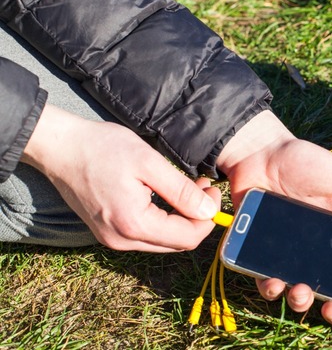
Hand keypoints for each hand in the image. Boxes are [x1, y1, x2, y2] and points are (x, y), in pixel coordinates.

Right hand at [21, 104, 220, 251]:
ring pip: (163, 241)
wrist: (60, 147)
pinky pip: (146, 235)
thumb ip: (181, 191)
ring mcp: (112, 239)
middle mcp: (121, 240)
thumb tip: (209, 211)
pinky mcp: (107, 232)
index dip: (207, 217)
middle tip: (203, 187)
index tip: (212, 191)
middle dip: (197, 218)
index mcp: (133, 225)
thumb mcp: (149, 163)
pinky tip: (168, 195)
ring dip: (182, 219)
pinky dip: (164, 219)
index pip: (187, 238)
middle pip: (177, 244)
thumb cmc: (102, 148)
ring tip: (189, 188)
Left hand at [217, 110, 331, 330]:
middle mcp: (318, 251)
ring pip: (299, 293)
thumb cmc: (305, 161)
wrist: (262, 153)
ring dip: (302, 301)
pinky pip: (267, 281)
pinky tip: (275, 280)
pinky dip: (271, 287)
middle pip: (331, 294)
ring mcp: (291, 255)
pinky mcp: (263, 254)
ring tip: (303, 292)